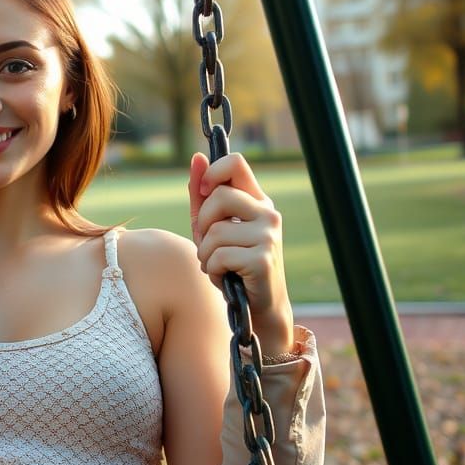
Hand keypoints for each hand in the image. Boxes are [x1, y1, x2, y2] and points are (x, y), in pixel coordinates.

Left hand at [187, 151, 293, 355]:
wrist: (258, 307)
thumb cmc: (232, 264)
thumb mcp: (213, 227)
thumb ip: (202, 195)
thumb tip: (196, 158)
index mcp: (257, 200)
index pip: (235, 162)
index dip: (212, 173)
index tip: (204, 193)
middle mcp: (268, 213)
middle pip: (219, 197)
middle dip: (202, 223)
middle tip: (208, 244)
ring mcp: (268, 236)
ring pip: (214, 231)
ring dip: (205, 254)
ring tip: (218, 265)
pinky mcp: (262, 259)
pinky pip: (218, 256)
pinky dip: (212, 270)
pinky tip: (225, 277)